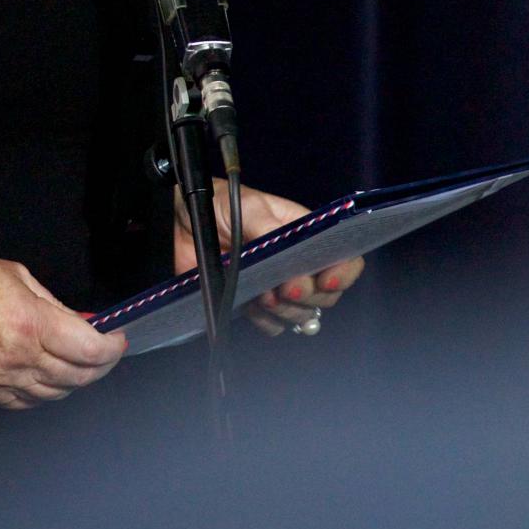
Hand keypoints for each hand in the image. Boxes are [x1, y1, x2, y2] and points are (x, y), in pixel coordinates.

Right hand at [0, 252, 125, 409]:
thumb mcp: (14, 276)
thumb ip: (52, 303)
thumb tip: (80, 322)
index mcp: (31, 323)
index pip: (89, 349)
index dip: (111, 347)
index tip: (117, 337)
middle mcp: (21, 358)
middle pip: (78, 376)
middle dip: (101, 365)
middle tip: (107, 352)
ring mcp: (3, 381)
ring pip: (57, 394)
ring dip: (76, 380)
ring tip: (81, 364)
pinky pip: (29, 402)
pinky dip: (47, 392)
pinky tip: (50, 377)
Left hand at [174, 180, 363, 335]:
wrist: (185, 219)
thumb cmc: (222, 202)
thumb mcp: (250, 207)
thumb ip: (271, 230)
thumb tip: (293, 259)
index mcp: (304, 236)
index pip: (343, 258)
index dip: (343, 274)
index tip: (325, 281)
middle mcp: (296, 263)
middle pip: (325, 294)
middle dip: (307, 296)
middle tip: (284, 289)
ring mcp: (275, 285)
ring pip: (301, 313)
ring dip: (285, 311)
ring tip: (263, 294)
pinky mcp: (253, 302)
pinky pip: (273, 325)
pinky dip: (265, 321)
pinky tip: (250, 304)